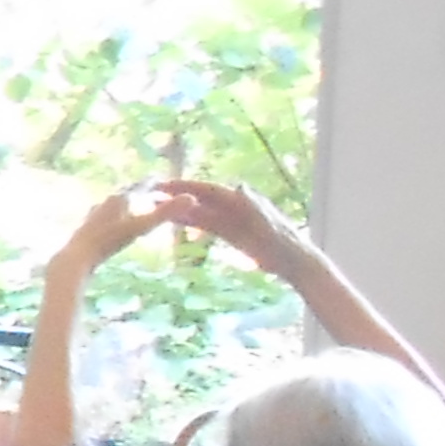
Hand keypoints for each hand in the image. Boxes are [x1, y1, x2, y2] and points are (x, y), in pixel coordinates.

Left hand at [52, 183, 183, 270]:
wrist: (76, 257)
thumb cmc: (110, 241)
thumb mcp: (141, 227)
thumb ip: (165, 213)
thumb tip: (192, 198)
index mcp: (119, 198)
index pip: (141, 186)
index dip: (153, 183)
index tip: (163, 178)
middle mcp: (105, 202)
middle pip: (126, 193)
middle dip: (138, 190)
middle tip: (149, 187)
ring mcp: (93, 214)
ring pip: (112, 204)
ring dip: (124, 202)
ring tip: (131, 203)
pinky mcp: (86, 228)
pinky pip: (103, 217)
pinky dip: (112, 216)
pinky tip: (109, 222)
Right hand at [154, 178, 306, 274]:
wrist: (293, 261)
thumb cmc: (282, 241)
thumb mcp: (267, 222)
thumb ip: (252, 205)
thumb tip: (239, 186)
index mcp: (243, 199)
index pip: (209, 190)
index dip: (186, 187)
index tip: (164, 185)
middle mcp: (235, 205)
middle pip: (201, 199)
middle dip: (178, 197)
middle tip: (151, 195)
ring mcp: (233, 220)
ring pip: (201, 212)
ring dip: (181, 210)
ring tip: (156, 209)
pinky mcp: (232, 234)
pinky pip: (207, 225)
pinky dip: (192, 223)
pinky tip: (177, 223)